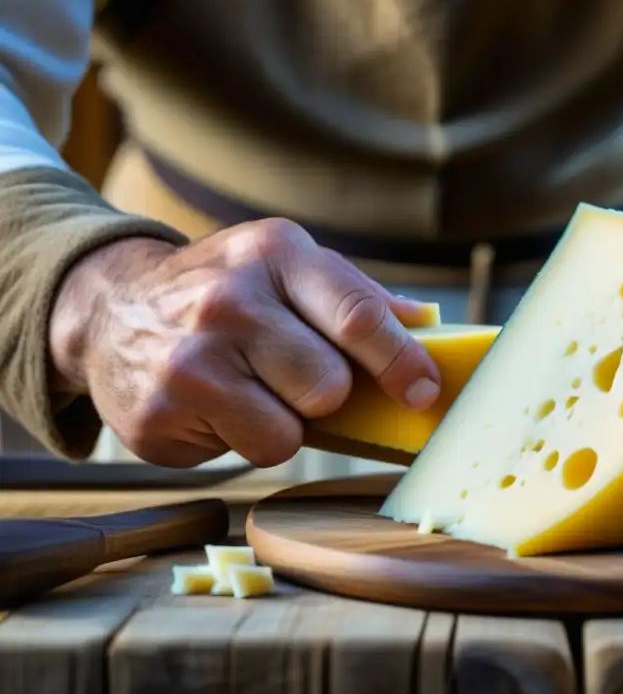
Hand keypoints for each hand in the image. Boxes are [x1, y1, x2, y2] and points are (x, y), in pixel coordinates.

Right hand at [48, 219, 441, 467]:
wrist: (111, 307)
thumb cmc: (224, 290)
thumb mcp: (285, 267)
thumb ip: (356, 295)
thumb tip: (427, 324)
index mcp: (275, 253)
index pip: (358, 316)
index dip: (402, 362)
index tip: (425, 391)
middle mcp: (229, 300)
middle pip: (329, 385)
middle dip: (325, 393)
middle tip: (293, 375)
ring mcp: (189, 358)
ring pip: (288, 434)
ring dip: (283, 424)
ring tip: (251, 390)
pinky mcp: (159, 412)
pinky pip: (244, 453)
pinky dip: (242, 439)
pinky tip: (215, 405)